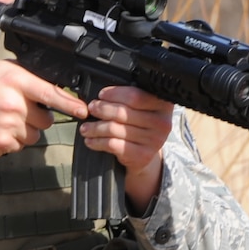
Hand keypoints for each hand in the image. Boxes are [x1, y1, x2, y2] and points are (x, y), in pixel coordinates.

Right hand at [0, 59, 89, 165]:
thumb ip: (26, 78)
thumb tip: (56, 89)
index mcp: (14, 79)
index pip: (51, 92)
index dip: (71, 103)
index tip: (83, 110)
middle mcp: (13, 101)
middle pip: (46, 119)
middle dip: (37, 118)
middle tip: (17, 112)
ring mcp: (8, 123)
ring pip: (35, 135)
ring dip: (25, 131)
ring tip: (4, 121)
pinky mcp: (3, 142)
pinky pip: (20, 146)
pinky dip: (12, 141)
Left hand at [80, 86, 173, 211]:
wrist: (145, 154)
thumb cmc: (139, 127)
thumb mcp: (140, 109)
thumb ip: (128, 99)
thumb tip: (101, 95)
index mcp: (162, 105)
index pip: (135, 95)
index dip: (114, 94)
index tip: (101, 95)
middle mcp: (161, 122)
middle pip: (122, 112)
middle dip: (102, 109)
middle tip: (91, 108)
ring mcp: (153, 140)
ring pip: (114, 129)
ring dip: (95, 128)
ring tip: (86, 127)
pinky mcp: (142, 155)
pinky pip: (113, 144)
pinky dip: (97, 142)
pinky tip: (91, 140)